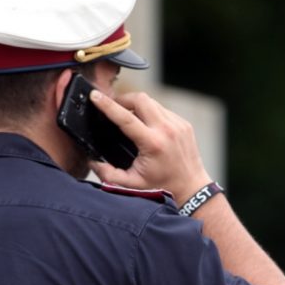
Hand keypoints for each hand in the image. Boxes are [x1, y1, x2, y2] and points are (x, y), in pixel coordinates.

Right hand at [89, 90, 211, 201]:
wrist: (192, 188)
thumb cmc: (163, 187)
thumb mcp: (131, 184)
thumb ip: (108, 174)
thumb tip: (93, 161)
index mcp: (153, 143)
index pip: (125, 117)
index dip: (107, 105)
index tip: (95, 96)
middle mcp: (166, 130)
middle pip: (140, 99)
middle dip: (123, 99)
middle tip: (114, 107)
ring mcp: (178, 124)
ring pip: (151, 101)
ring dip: (137, 105)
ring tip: (129, 117)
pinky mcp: (184, 123)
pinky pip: (163, 109)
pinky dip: (151, 113)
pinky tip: (146, 125)